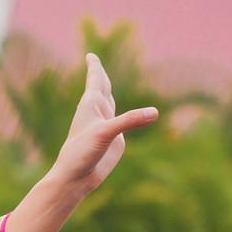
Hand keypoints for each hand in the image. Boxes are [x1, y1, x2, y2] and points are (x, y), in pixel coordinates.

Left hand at [46, 53, 157, 194]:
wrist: (76, 176)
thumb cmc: (82, 152)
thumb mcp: (106, 133)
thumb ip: (130, 120)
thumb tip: (154, 112)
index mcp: (91, 105)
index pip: (94, 80)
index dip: (94, 67)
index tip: (89, 55)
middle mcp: (97, 113)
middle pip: (100, 88)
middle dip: (99, 75)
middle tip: (93, 61)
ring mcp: (105, 126)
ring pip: (107, 103)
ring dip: (107, 92)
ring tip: (104, 83)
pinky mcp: (114, 139)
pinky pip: (122, 123)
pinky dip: (124, 115)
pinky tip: (118, 115)